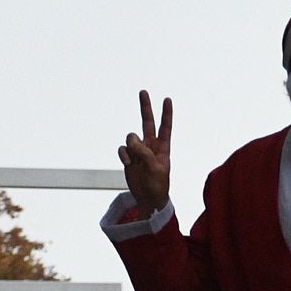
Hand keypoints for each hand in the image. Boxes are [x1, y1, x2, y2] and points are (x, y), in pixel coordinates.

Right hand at [118, 90, 172, 213]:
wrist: (148, 198)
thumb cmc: (157, 185)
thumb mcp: (155, 169)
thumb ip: (145, 152)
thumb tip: (131, 140)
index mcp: (163, 148)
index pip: (165, 127)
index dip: (166, 114)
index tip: (167, 100)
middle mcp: (151, 146)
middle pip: (147, 122)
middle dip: (145, 107)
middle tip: (143, 91)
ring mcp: (139, 150)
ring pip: (131, 138)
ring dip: (132, 147)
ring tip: (136, 161)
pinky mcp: (129, 157)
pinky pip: (123, 149)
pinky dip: (124, 156)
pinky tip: (129, 164)